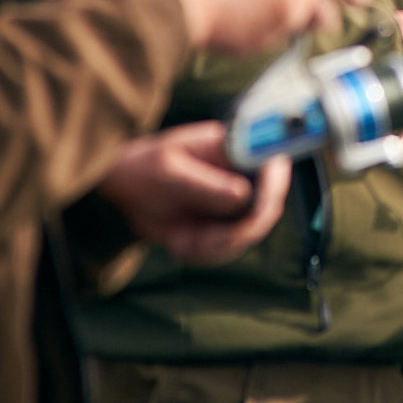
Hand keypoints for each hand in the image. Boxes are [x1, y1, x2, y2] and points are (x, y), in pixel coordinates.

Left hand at [97, 120, 290, 266]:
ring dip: (213, 244)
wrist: (127, 193)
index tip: (259, 206)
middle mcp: (243, 175)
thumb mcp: (167, 172)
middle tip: (201, 240)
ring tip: (179, 238)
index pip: (272, 162)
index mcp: (233, 149)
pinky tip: (179, 242)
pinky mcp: (228, 225)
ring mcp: (238, 202)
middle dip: (238, 230)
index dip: (275, 182)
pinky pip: (228, 249)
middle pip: (269, 206)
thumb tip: (244, 195)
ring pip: (247, 234)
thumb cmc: (145, 169)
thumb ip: (205, 185)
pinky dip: (204, 253)